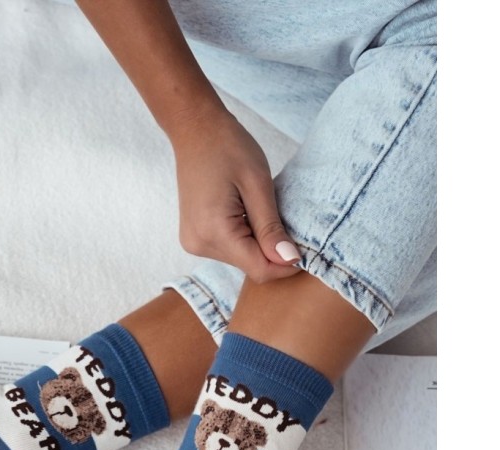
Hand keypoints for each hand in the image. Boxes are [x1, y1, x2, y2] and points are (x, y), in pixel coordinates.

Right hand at [169, 107, 300, 282]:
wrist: (195, 129)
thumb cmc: (228, 147)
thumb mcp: (258, 184)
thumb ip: (272, 227)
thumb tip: (291, 260)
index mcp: (215, 232)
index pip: (259, 269)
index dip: (286, 264)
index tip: (305, 246)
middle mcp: (199, 245)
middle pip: (250, 265)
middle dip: (272, 250)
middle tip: (280, 215)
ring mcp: (194, 243)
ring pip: (241, 259)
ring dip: (258, 243)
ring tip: (258, 209)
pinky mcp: (195, 238)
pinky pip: (229, 249)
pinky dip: (245, 238)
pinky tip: (245, 212)